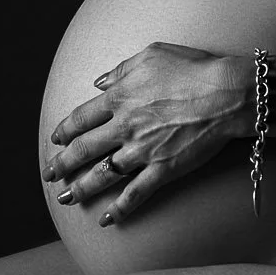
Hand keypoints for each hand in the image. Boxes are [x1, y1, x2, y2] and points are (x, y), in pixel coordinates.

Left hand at [44, 43, 250, 222]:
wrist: (226, 93)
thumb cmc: (193, 68)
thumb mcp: (152, 55)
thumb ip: (120, 70)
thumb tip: (98, 82)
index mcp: (119, 97)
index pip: (81, 117)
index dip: (65, 131)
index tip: (56, 140)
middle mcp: (124, 126)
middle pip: (84, 149)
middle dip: (62, 164)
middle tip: (49, 175)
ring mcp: (142, 150)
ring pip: (102, 174)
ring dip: (81, 189)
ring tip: (66, 199)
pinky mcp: (163, 169)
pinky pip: (136, 194)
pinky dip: (120, 208)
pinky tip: (106, 219)